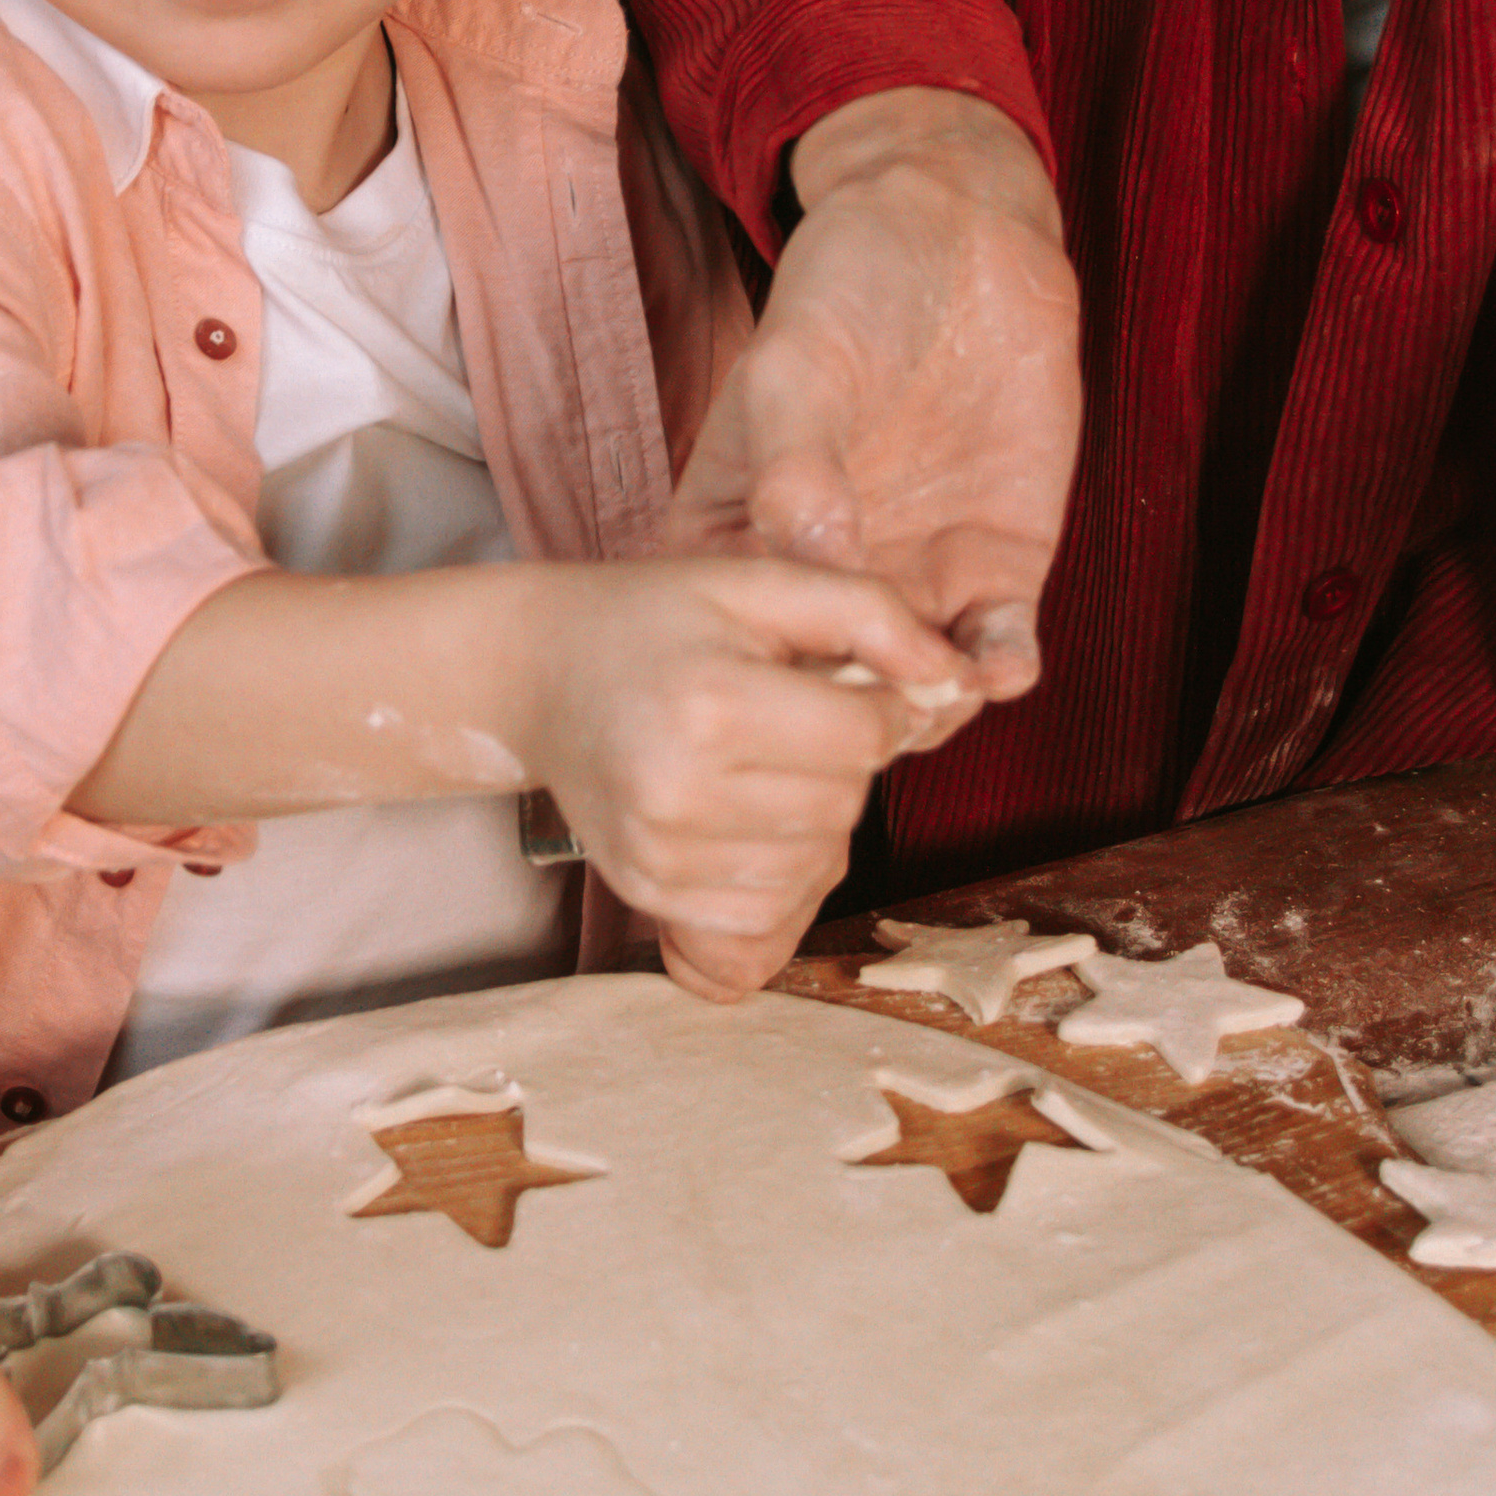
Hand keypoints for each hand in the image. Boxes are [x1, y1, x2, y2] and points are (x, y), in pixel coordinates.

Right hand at [520, 554, 981, 998]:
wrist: (535, 672)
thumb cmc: (654, 617)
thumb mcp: (755, 584)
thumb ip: (868, 612)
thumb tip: (961, 680)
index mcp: (709, 700)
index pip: (865, 738)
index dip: (884, 709)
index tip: (847, 683)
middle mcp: (676, 788)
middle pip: (843, 806)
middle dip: (844, 763)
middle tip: (793, 717)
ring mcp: (656, 851)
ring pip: (815, 867)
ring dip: (818, 820)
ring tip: (767, 763)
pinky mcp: (645, 891)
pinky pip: (764, 911)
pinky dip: (779, 869)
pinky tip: (747, 813)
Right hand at [669, 88, 1080, 701]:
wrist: (959, 239)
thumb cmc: (844, 289)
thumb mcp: (792, 364)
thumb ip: (793, 460)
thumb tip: (807, 552)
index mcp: (734, 540)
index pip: (732, 647)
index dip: (758, 686)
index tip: (791, 695)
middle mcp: (820, 579)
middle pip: (823, 692)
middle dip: (852, 718)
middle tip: (882, 707)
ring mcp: (908, 581)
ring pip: (911, 689)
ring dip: (930, 709)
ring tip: (944, 689)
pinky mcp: (991, 571)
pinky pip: (994, 651)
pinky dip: (1000, 671)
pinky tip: (1001, 661)